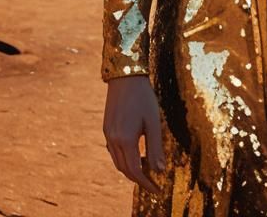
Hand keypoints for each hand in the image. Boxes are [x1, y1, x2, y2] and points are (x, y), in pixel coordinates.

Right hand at [103, 74, 165, 193]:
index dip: (146, 183)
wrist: (125, 76)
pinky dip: (124, 158)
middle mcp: (113, 140)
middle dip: (139, 179)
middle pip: (124, 169)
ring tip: (146, 169)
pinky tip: (135, 153)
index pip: (135, 171)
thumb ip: (156, 148)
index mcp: (126, 140)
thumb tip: (160, 171)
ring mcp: (108, 134)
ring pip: (117, 162)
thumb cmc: (143, 97)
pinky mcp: (107, 128)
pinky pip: (114, 151)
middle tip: (154, 183)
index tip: (157, 189)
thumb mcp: (153, 122)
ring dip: (131, 169)